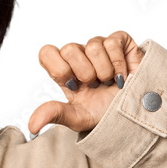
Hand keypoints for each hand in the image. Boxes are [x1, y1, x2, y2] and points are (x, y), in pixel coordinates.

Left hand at [29, 31, 144, 134]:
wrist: (135, 115)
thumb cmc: (105, 115)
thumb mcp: (78, 118)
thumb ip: (54, 114)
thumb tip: (31, 126)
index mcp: (64, 72)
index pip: (47, 53)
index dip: (59, 68)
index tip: (74, 86)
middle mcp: (79, 56)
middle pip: (69, 49)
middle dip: (85, 73)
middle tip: (95, 85)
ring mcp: (98, 47)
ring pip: (92, 46)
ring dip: (104, 71)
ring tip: (109, 81)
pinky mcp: (119, 41)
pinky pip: (112, 42)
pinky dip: (119, 64)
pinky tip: (122, 76)